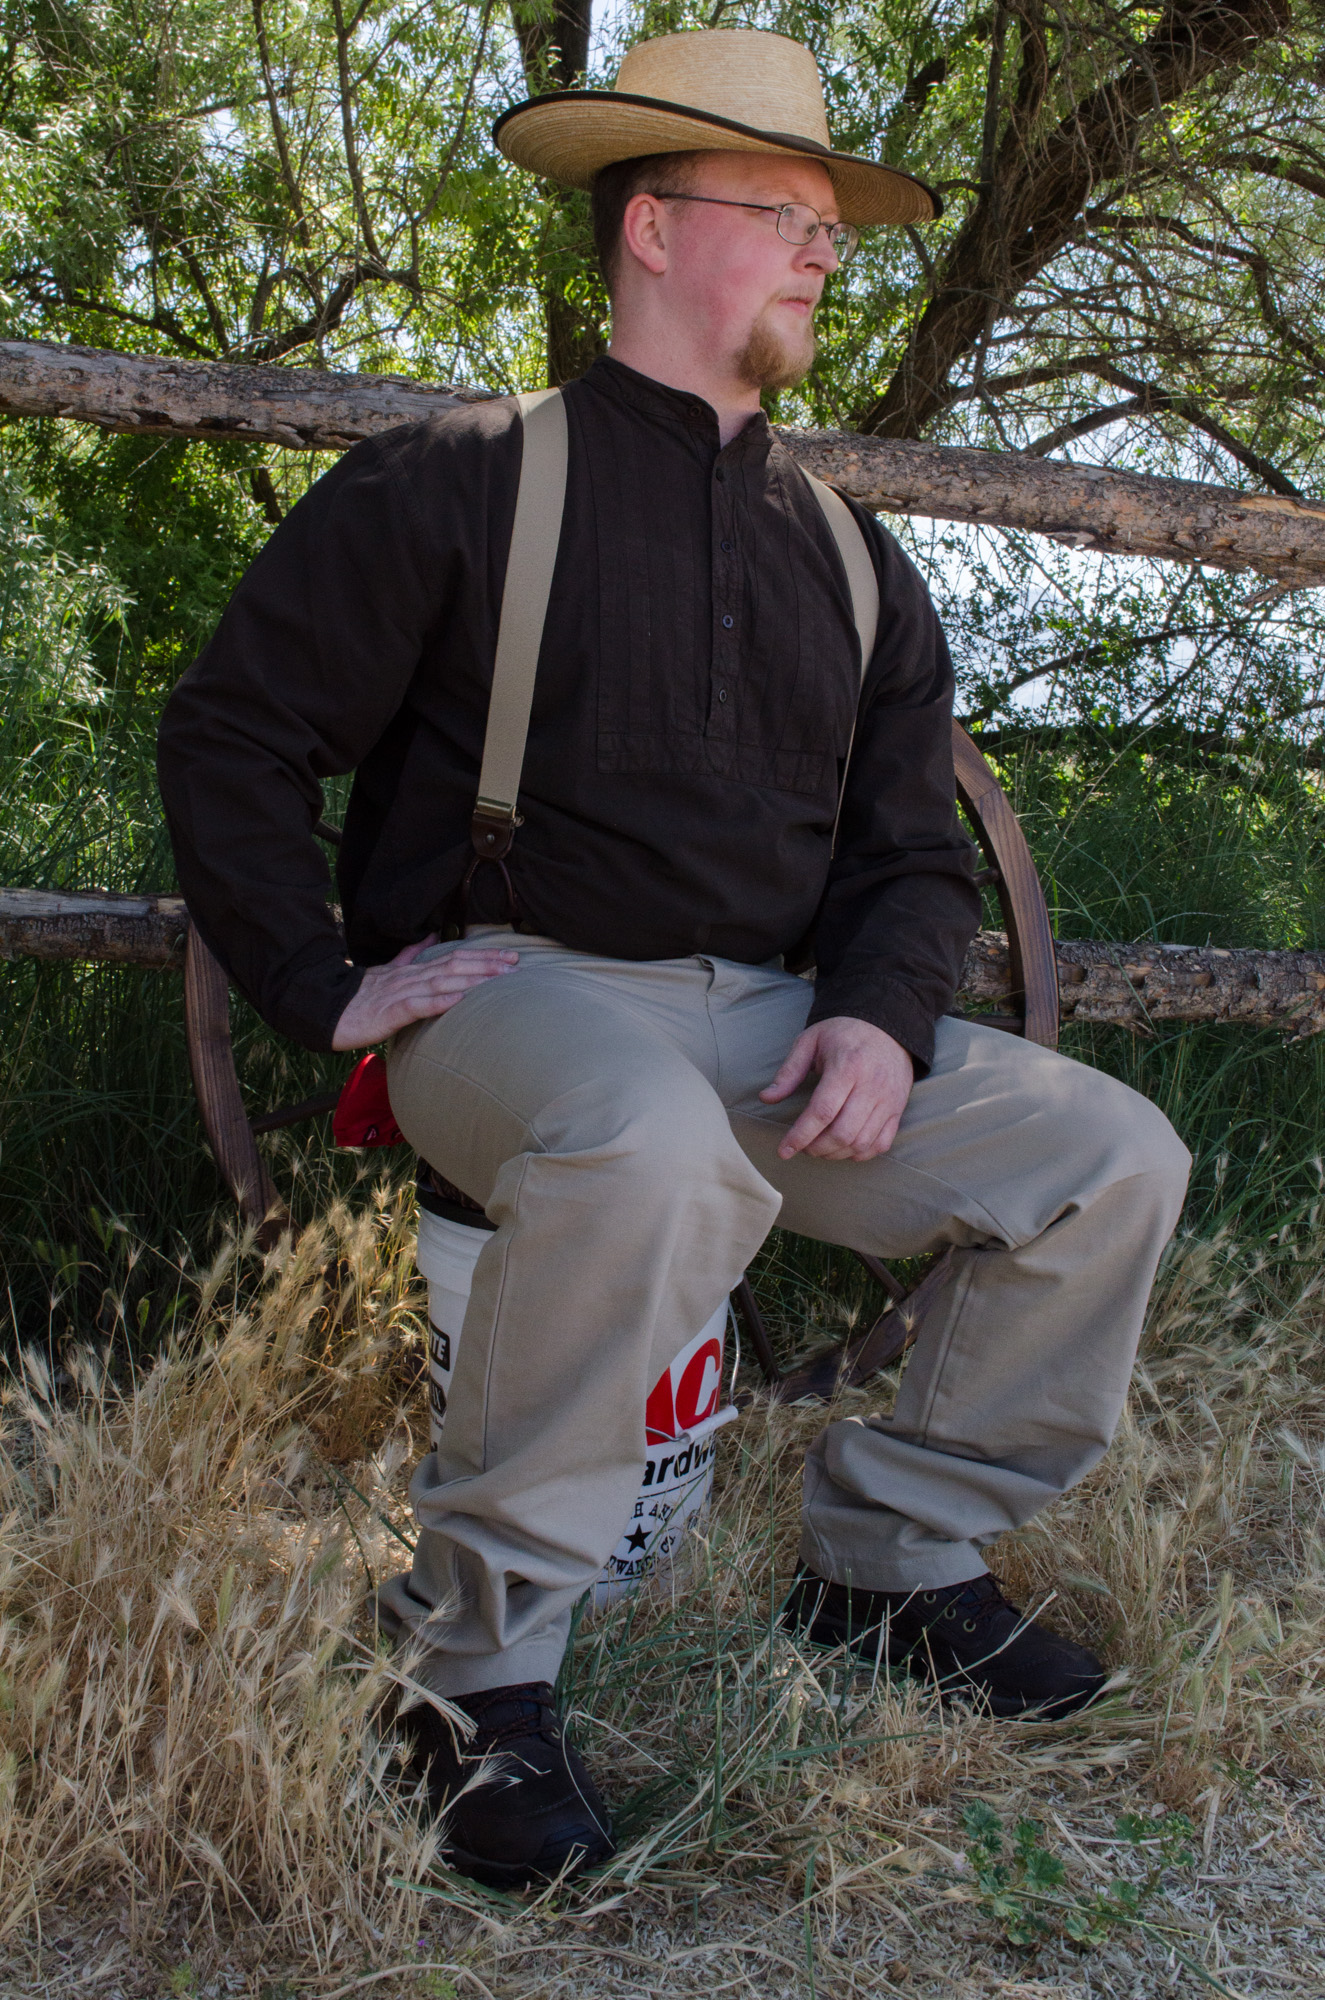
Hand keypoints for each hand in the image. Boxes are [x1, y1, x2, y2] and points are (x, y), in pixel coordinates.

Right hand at [331, 937, 518, 1049]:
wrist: (328, 1011)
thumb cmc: (360, 997)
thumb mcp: (389, 972)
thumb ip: (411, 954)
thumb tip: (433, 936)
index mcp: (413, 970)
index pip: (454, 958)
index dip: (483, 957)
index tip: (511, 957)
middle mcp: (411, 978)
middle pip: (454, 967)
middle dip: (487, 966)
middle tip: (517, 965)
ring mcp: (401, 993)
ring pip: (441, 983)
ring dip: (472, 981)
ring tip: (498, 980)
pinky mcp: (390, 1012)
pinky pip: (417, 1006)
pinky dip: (438, 1002)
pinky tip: (458, 1001)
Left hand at [760, 1016, 913, 1161]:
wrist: (886, 1026)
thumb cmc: (842, 1033)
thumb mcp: (810, 1041)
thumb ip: (789, 1071)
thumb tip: (766, 1098)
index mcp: (847, 1067)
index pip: (822, 1111)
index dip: (801, 1135)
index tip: (784, 1150)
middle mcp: (871, 1086)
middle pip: (842, 1133)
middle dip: (817, 1148)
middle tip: (802, 1148)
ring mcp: (888, 1099)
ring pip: (861, 1142)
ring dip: (836, 1154)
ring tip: (819, 1149)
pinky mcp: (898, 1108)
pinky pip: (881, 1143)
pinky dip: (861, 1153)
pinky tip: (844, 1149)